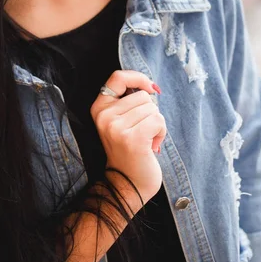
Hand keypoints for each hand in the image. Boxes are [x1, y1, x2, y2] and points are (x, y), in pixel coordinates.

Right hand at [90, 70, 165, 202]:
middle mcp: (104, 116)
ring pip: (152, 108)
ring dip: (157, 124)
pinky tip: (152, 145)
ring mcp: (116, 128)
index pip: (118, 77)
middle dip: (150, 112)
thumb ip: (129, 101)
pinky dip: (161, 132)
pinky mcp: (132, 138)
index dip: (138, 78)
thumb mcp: (121, 120)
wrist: (128, 185)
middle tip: (143, 132)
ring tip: (146, 140)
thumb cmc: (130, 150)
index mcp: (99, 108)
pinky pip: (158, 120)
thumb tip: (151, 87)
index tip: (150, 88)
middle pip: (142, 95)